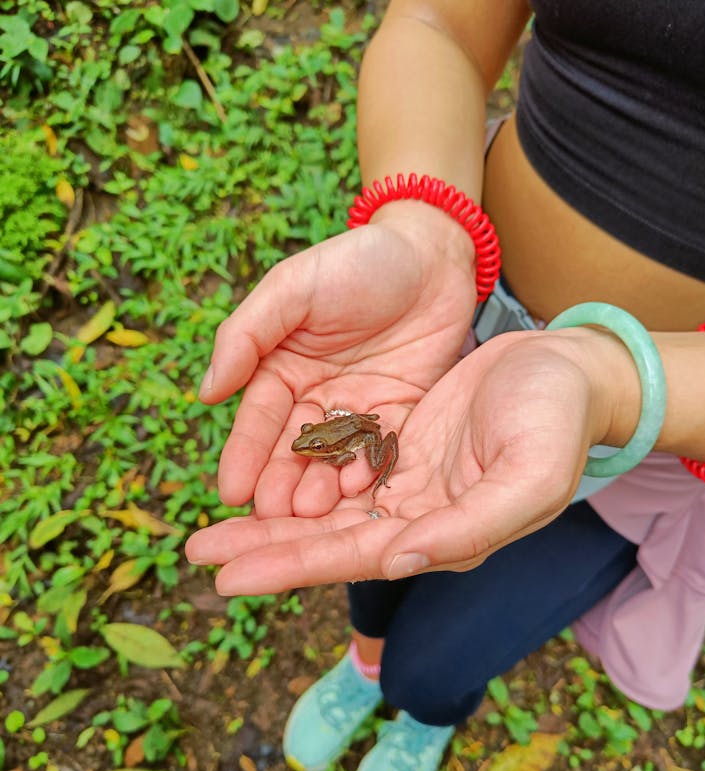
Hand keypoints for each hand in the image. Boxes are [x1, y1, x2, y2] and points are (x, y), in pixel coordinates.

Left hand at [186, 328, 621, 593]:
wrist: (571, 369)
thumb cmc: (559, 420)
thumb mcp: (531, 474)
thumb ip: (471, 527)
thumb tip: (399, 560)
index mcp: (445, 535)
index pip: (354, 558)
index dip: (291, 567)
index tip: (229, 577)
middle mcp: (419, 520)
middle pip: (328, 541)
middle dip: (263, 550)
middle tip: (198, 553)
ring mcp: (409, 486)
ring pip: (326, 511)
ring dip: (269, 522)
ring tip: (211, 531)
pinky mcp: (403, 450)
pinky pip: (339, 471)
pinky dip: (299, 478)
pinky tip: (262, 484)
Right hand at [198, 205, 475, 516]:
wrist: (433, 252)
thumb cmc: (356, 260)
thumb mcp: (293, 287)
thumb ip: (247, 334)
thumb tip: (205, 392)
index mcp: (281, 368)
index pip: (258, 420)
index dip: (244, 456)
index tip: (230, 492)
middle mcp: (316, 398)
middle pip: (293, 450)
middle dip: (280, 484)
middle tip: (271, 519)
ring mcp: (358, 411)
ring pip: (334, 460)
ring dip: (320, 489)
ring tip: (310, 516)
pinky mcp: (400, 416)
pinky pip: (380, 451)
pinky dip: (368, 472)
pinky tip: (359, 492)